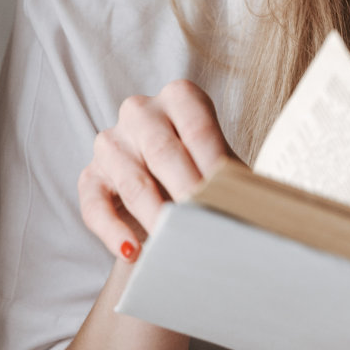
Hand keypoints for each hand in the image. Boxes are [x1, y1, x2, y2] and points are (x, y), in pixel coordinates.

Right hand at [78, 80, 233, 260]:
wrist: (166, 181)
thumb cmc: (200, 167)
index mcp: (179, 97)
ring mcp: (111, 142)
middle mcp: (140, 112)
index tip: (226, 196)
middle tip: (203, 223)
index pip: (198, 129)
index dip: (213, 164)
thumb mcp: (219, 162)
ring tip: (173, 243)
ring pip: (132, 181)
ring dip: (153, 215)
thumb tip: (259, 202)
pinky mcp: (90, 176)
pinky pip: (95, 206)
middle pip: (163, 152)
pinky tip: (132, 252)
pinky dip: (114, 232)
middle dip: (185, 190)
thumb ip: (233, 175)